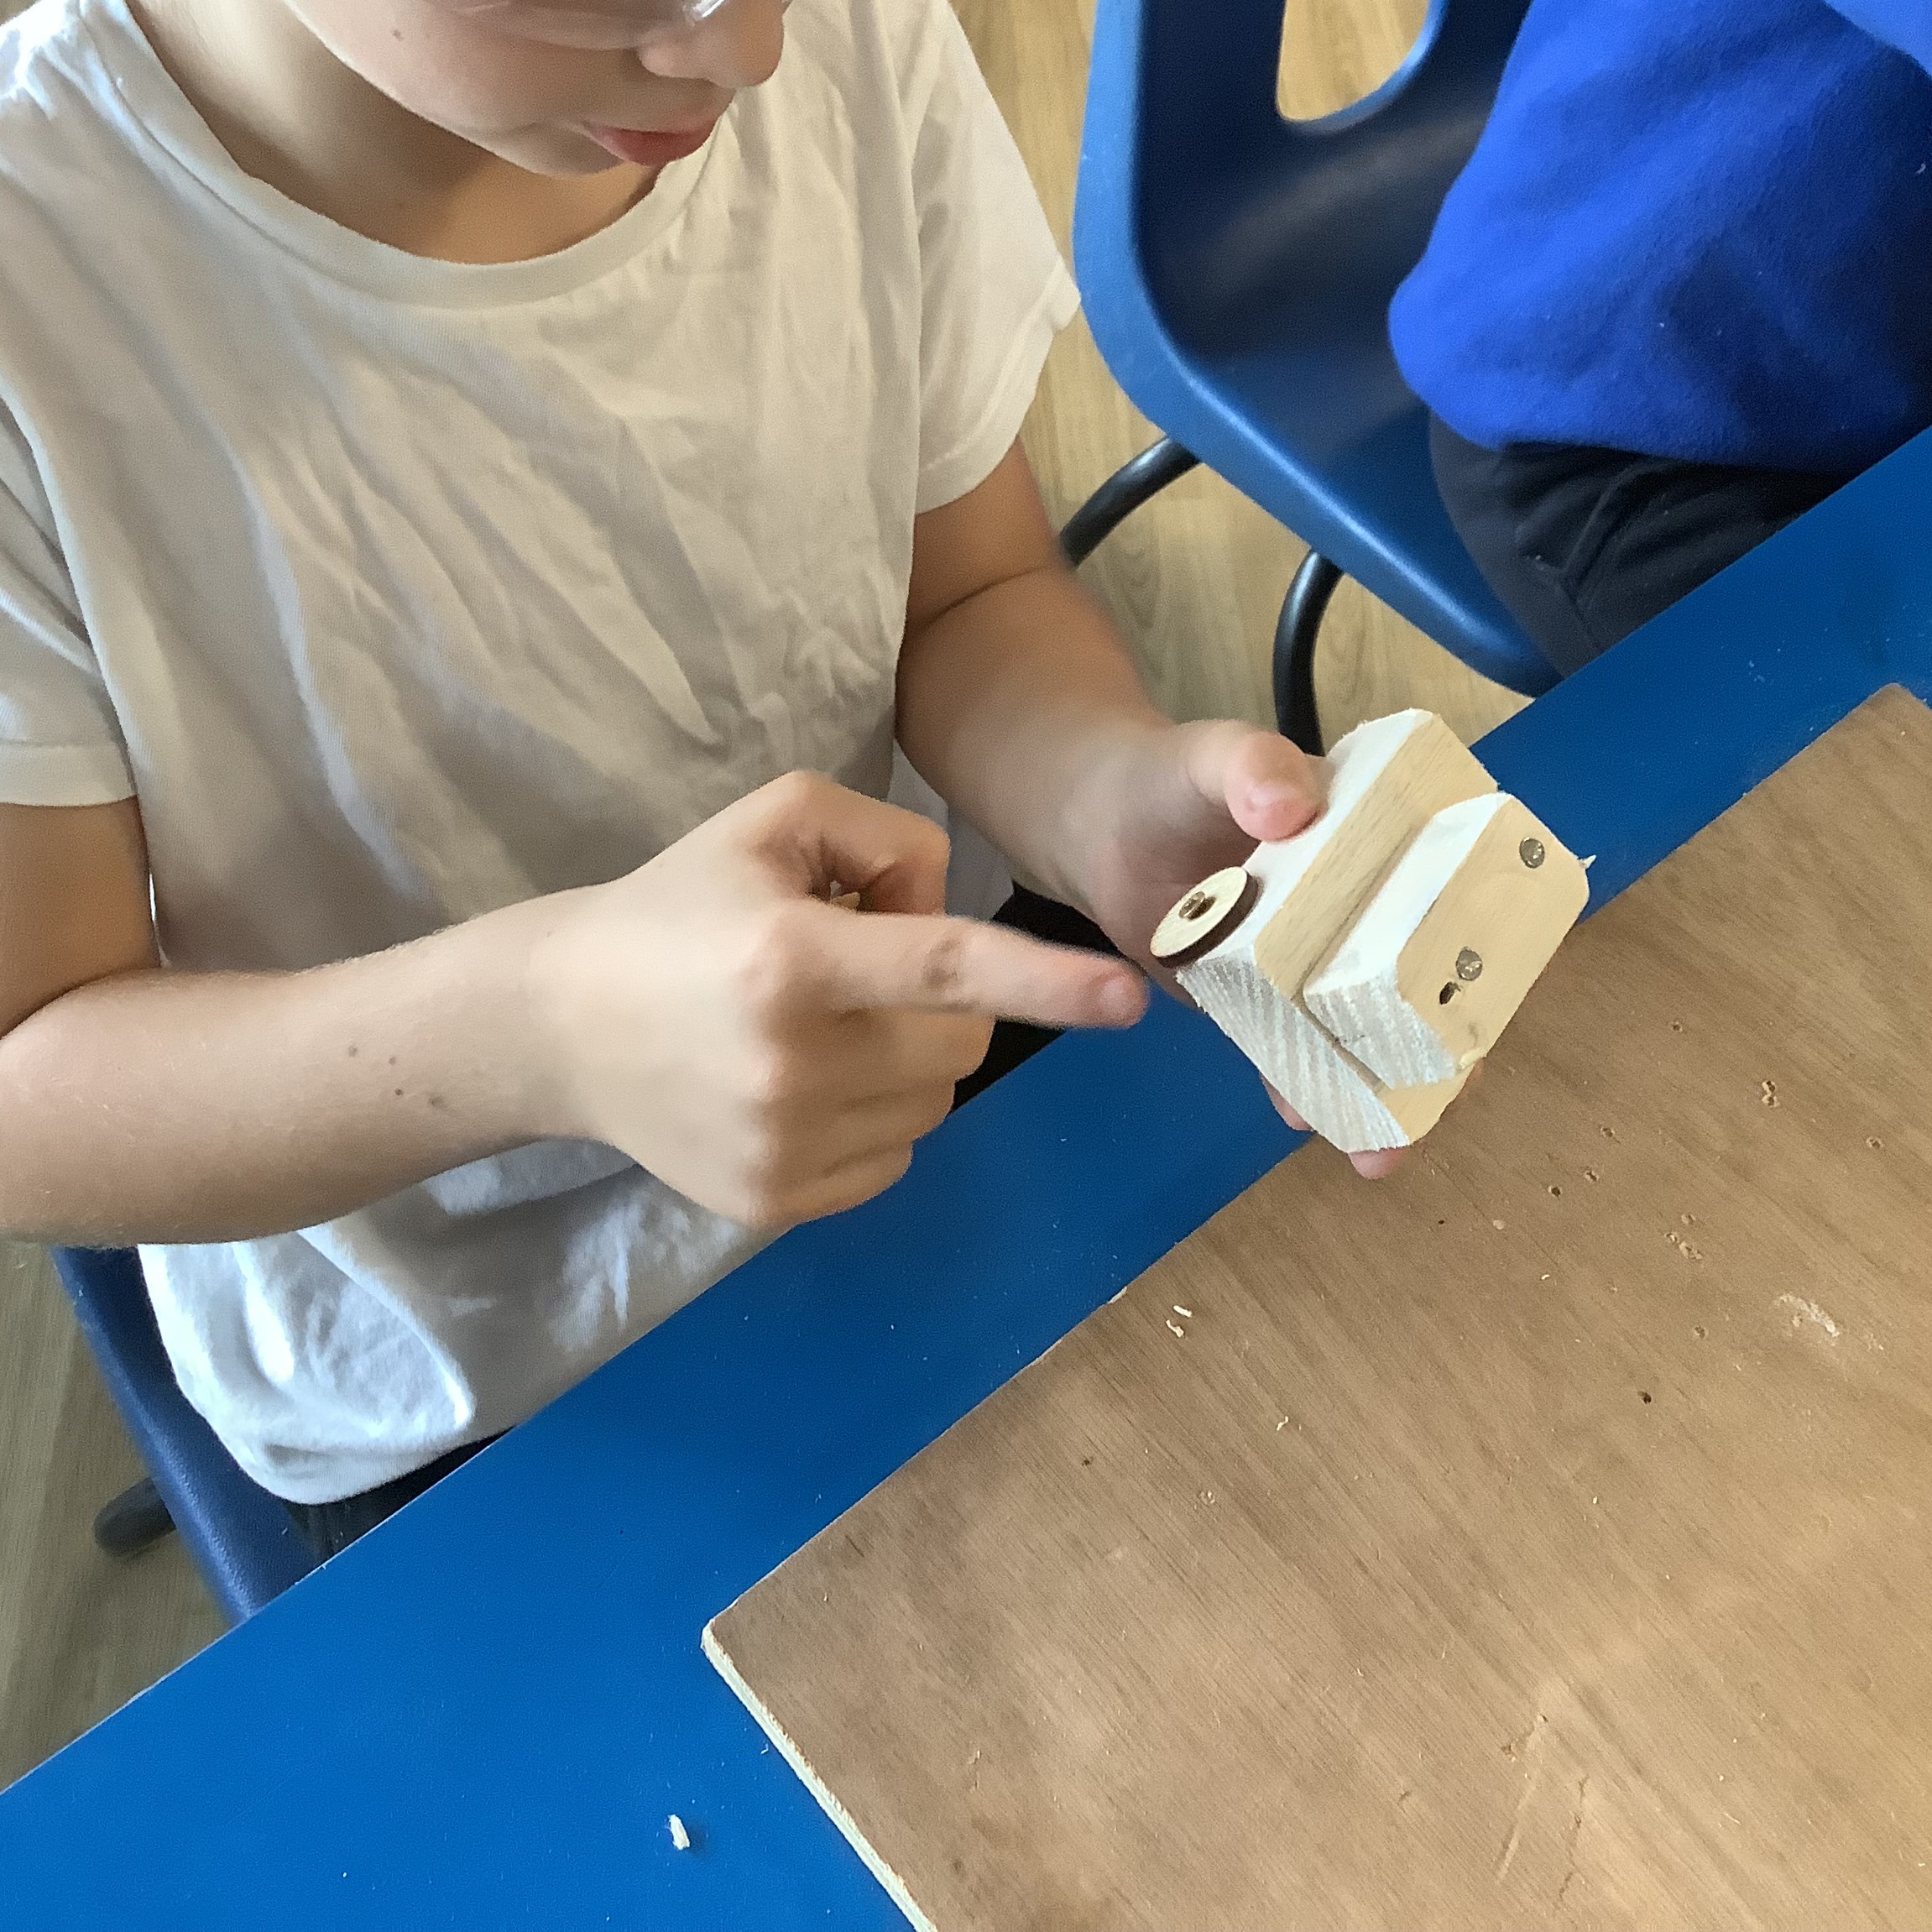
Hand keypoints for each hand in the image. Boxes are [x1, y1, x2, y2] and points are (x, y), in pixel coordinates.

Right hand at [528, 772, 1147, 1227]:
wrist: (558, 1028)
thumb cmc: (674, 909)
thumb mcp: (770, 822)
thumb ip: (883, 837)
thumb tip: (950, 907)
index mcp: (791, 958)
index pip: (942, 967)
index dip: (1044, 981)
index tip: (1131, 998)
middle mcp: (794, 1064)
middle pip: (963, 1042)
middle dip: (947, 1005)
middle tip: (862, 972)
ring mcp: (784, 1147)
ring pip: (935, 1103)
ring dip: (908, 1059)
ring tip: (820, 1026)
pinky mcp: (776, 1204)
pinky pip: (893, 1157)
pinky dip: (875, 1116)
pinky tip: (802, 1083)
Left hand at [1065, 719, 1445, 1178]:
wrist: (1099, 828)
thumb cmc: (1171, 777)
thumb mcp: (1212, 755)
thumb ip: (1250, 764)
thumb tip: (1292, 801)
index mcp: (1379, 829)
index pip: (1454, 883)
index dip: (1482, 934)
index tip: (1493, 985)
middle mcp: (1364, 901)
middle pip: (1422, 973)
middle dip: (1443, 1037)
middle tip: (1451, 1090)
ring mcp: (1314, 956)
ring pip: (1363, 1024)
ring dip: (1380, 1084)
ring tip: (1385, 1146)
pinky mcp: (1264, 998)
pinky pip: (1296, 1045)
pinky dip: (1306, 1085)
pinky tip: (1311, 1122)